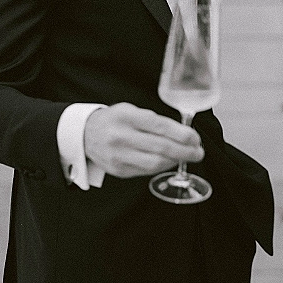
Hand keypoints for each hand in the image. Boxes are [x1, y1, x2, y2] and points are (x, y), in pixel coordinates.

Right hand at [84, 103, 203, 178]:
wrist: (85, 134)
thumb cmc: (113, 120)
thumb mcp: (130, 110)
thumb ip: (153, 120)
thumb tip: (181, 132)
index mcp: (126, 117)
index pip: (160, 126)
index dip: (181, 134)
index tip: (195, 138)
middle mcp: (121, 137)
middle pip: (160, 148)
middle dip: (184, 151)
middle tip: (198, 152)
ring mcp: (119, 156)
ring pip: (155, 163)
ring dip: (175, 161)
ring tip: (186, 157)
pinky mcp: (119, 170)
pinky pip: (146, 171)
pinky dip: (162, 167)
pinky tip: (169, 162)